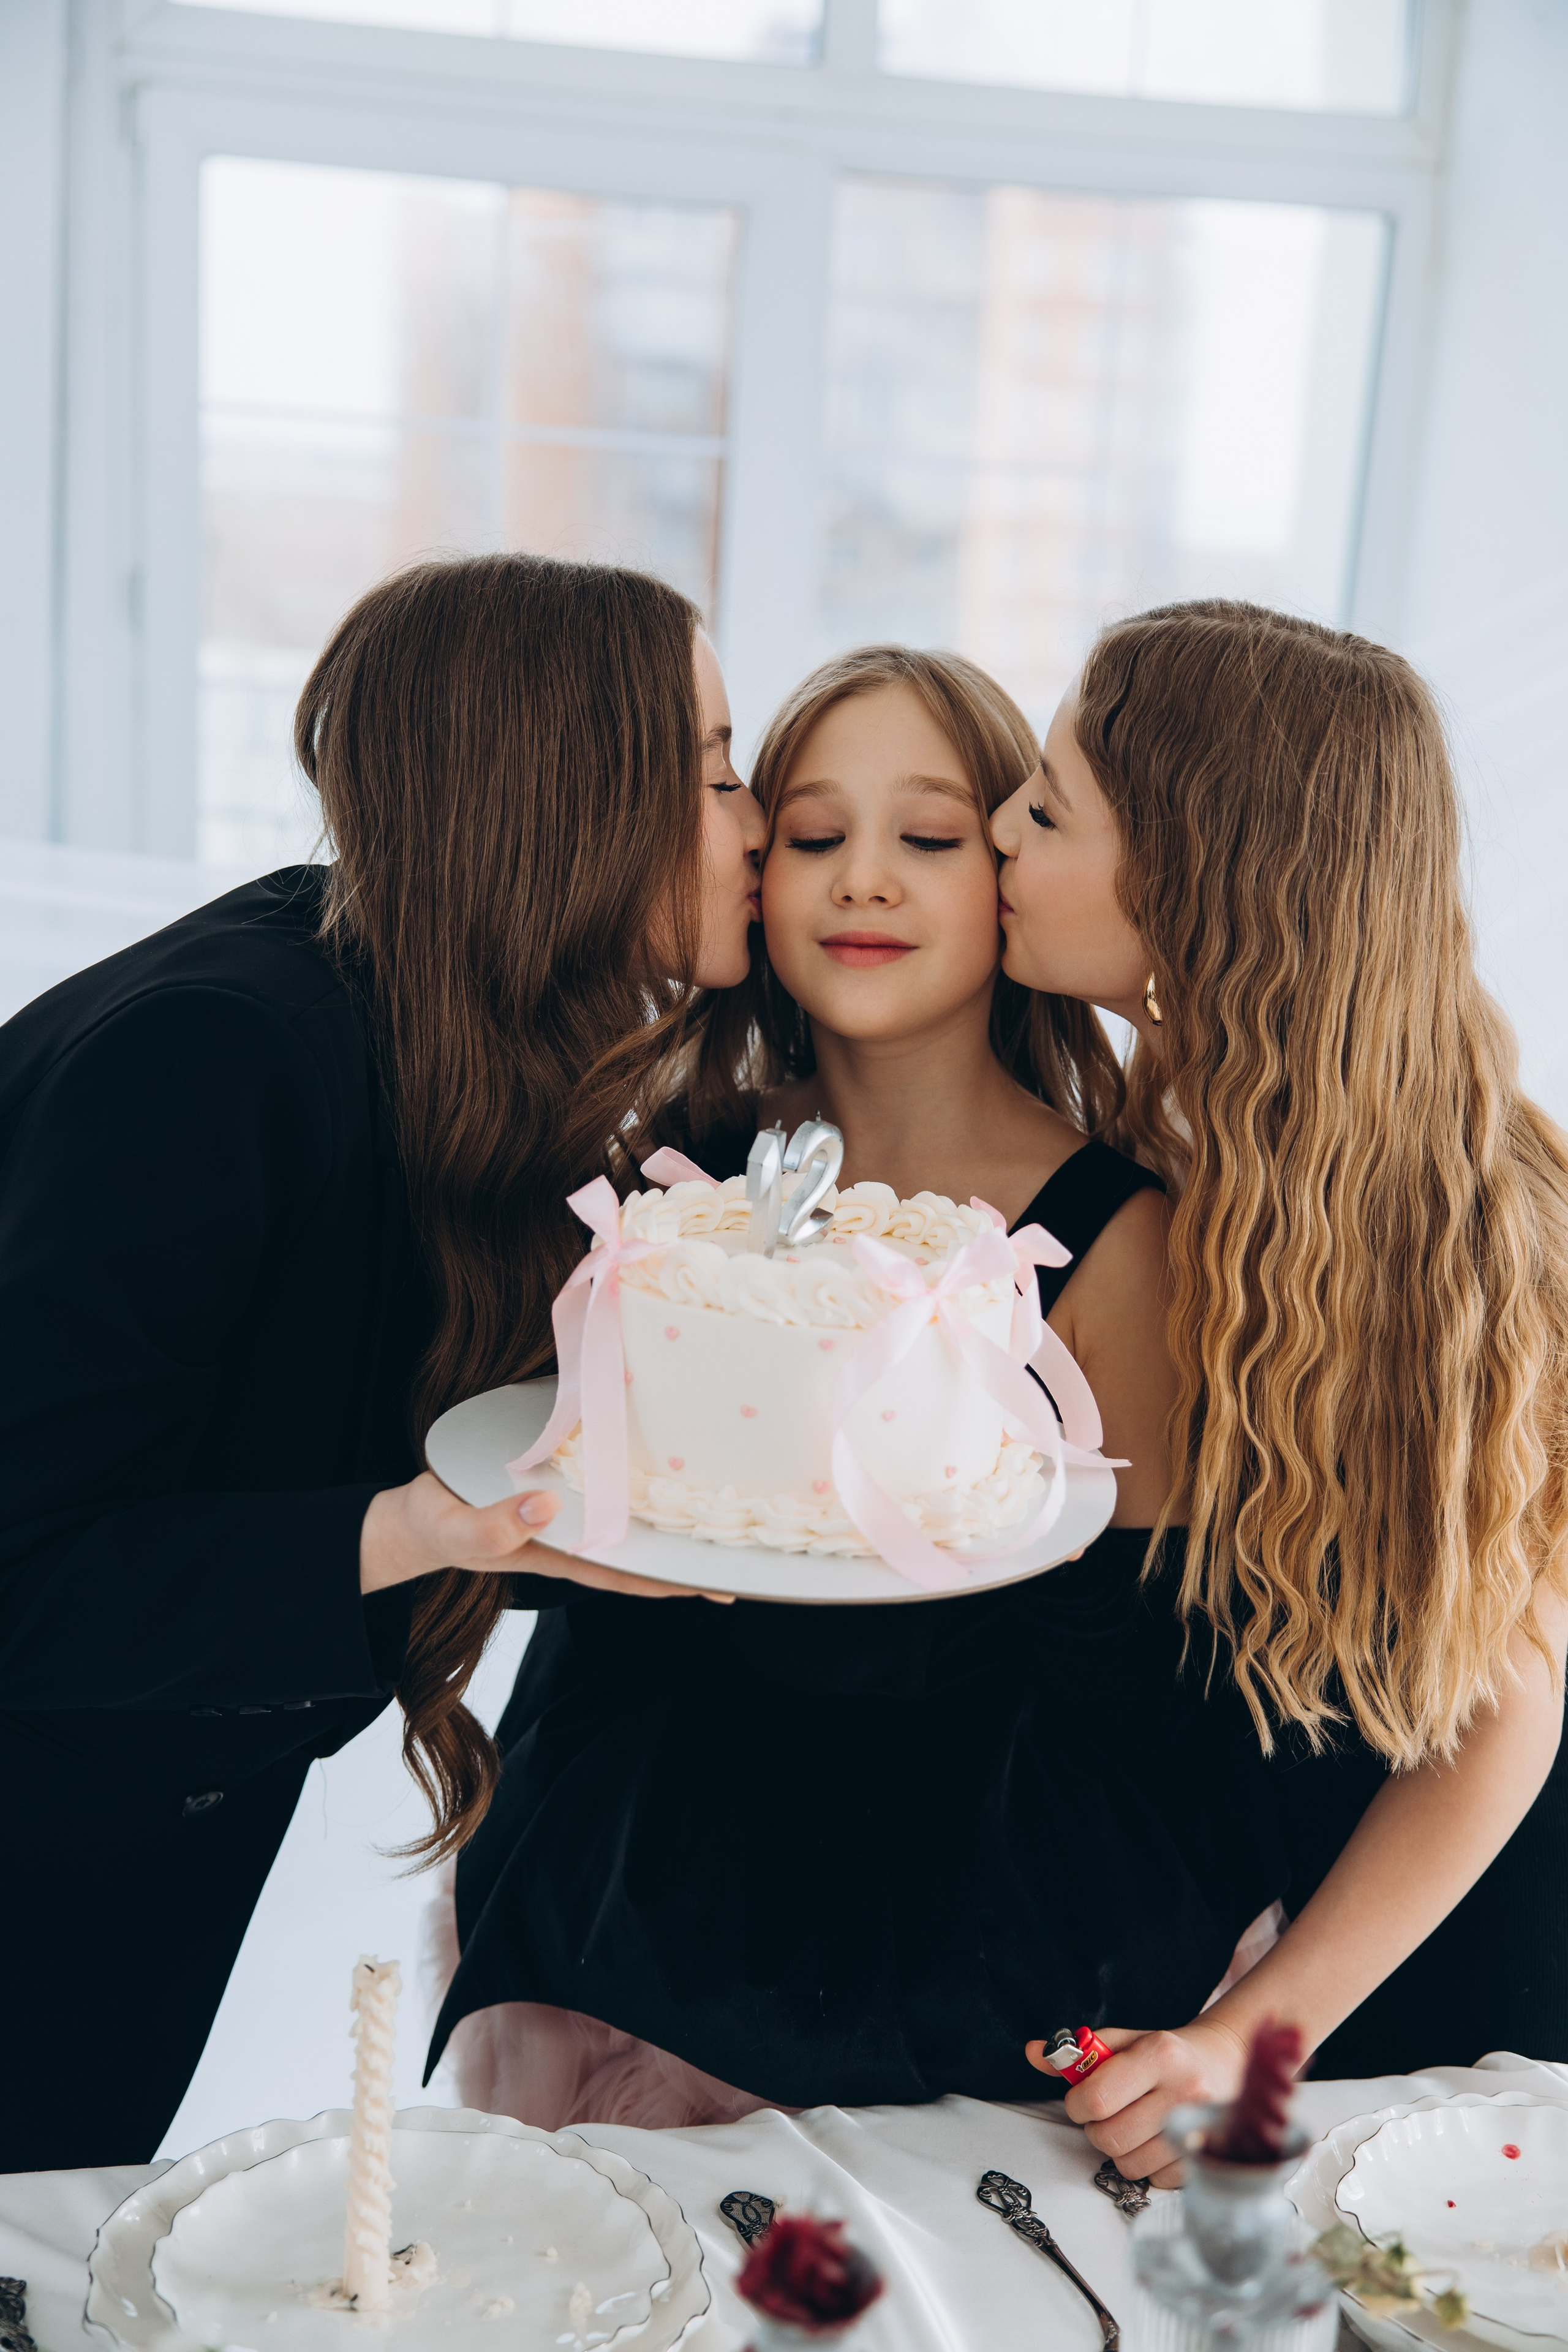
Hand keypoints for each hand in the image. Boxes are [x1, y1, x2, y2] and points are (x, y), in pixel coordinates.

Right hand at [359, 1472, 729, 1602]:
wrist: (413, 1516)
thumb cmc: (435, 1527)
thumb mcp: (457, 1530)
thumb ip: (495, 1526)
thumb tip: (546, 1509)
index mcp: (558, 1553)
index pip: (629, 1572)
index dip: (675, 1578)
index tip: (721, 1582)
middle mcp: (573, 1534)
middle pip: (643, 1547)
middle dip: (690, 1550)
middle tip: (748, 1544)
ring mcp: (567, 1511)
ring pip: (631, 1517)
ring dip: (672, 1514)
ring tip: (725, 1501)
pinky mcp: (557, 1483)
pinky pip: (607, 1484)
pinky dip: (636, 1477)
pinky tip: (662, 1458)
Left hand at [1026, 2017, 1248, 2186]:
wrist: (1227, 2063)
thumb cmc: (1166, 2053)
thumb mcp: (1125, 2040)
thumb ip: (1078, 2051)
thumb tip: (1033, 2053)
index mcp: (1159, 2054)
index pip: (1096, 2098)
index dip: (1077, 2103)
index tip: (1082, 2098)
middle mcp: (1184, 2092)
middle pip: (1110, 2137)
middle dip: (1096, 2128)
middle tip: (1107, 2114)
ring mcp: (1200, 2130)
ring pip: (1129, 2164)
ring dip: (1120, 2149)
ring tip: (1133, 2125)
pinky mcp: (1207, 2160)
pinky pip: (1154, 2180)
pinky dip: (1147, 2166)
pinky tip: (1156, 2141)